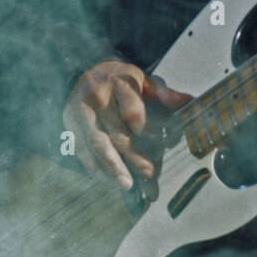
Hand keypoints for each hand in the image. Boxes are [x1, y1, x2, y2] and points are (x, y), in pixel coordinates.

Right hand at [62, 60, 190, 189]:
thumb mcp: (144, 80)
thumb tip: (188, 101)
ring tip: (126, 184)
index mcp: (119, 81)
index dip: (145, 129)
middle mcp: (97, 95)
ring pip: (96, 143)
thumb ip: (164, 93)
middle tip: (149, 174)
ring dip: (111, 166)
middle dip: (133, 156)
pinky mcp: (68, 121)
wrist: (88, 72)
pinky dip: (94, 164)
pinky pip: (80, 147)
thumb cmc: (122, 81)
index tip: (159, 142)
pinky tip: (107, 177)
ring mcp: (79, 109)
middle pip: (116, 131)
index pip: (133, 111)